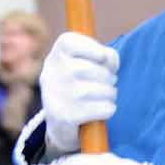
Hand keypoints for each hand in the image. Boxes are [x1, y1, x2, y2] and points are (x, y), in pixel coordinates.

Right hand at [40, 32, 118, 155]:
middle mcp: (53, 72)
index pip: (78, 42)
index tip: (101, 60)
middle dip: (109, 78)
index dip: (99, 51)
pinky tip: (100, 110)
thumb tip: (110, 62)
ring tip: (103, 96)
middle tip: (104, 83)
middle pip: (97, 69)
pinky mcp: (66, 116)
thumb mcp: (84, 63)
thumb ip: (103, 54)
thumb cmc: (78, 84)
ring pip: (103, 90)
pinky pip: (104, 108)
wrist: (59, 123)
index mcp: (56, 54)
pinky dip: (108, 109)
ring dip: (110, 94)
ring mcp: (59, 95)